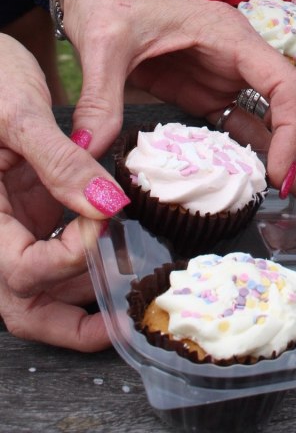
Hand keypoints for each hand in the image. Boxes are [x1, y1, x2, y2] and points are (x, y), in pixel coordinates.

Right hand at [0, 35, 129, 349]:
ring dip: (88, 290)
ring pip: (43, 287)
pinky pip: (60, 247)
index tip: (105, 221)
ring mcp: (16, 221)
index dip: (65, 259)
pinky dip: (92, 258)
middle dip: (73, 322)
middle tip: (127, 314)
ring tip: (140, 277)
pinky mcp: (35, 208)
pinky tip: (128, 249)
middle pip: (22, 304)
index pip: (18, 270)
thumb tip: (107, 207)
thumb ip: (60, 162)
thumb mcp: (20, 112)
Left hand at [61, 0, 295, 205]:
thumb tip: (88, 152)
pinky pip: (250, 124)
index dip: (293, 130)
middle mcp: (241, 56)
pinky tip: (275, 184)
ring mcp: (228, 75)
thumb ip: (101, 99)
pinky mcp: (210, 91)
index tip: (279, 176)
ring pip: (284, 114)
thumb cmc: (110, 0)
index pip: (285, 84)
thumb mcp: (102, 46)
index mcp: (230, 37)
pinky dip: (267, 153)